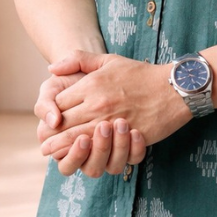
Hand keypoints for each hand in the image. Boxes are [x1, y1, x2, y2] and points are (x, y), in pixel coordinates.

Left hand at [41, 50, 190, 175]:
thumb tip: (51, 68)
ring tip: (52, 154)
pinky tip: (81, 157)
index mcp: (92, 84)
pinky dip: (88, 154)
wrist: (173, 87)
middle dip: (52, 136)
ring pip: (78, 139)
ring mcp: (111, 121)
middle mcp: (98, 104)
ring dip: (63, 148)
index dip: (51, 114)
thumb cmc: (140, 73)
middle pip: (65, 124)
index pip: (61, 103)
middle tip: (43, 146)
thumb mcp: (109, 59)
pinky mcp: (125, 136)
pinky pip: (101, 149)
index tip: (47, 122)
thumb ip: (79, 59)